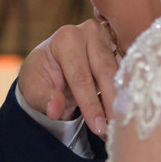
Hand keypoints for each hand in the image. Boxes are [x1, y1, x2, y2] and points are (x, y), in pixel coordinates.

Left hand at [17, 18, 118, 136]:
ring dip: (121, 101)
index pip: (80, 77)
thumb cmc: (41, 76)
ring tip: (121, 126)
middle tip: (115, 129)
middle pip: (105, 72)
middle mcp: (90, 32)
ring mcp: (108, 37)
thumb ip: (43, 98)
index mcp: (66, 38)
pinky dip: (125, 94)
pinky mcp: (120, 47)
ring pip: (120, 73)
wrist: (52, 63)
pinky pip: (128, 72)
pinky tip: (126, 114)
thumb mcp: (32, 88)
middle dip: (110, 104)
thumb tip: (55, 110)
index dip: (90, 105)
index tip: (98, 128)